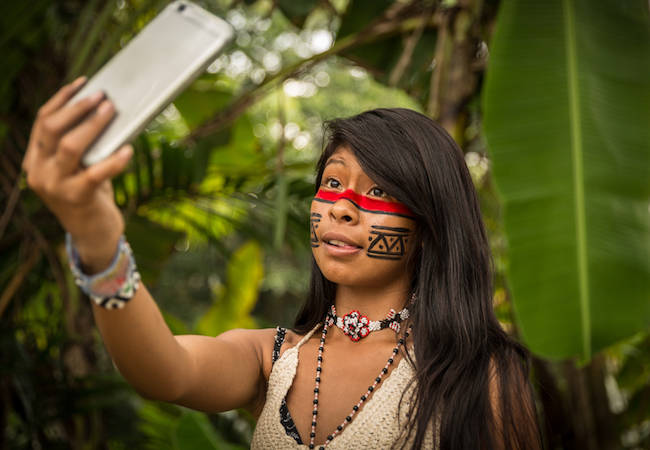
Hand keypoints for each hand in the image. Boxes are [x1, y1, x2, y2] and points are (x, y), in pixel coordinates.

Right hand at [23, 77, 133, 271]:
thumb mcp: (80, 168)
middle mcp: (39, 171)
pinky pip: (96, 173)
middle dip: (78, 108)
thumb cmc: (91, 196)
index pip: (43, 121)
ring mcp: (55, 186)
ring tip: (112, 111)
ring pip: (70, 146)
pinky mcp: (76, 198)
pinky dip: (114, 160)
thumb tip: (107, 111)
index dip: (63, 99)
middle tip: (103, 97)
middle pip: (53, 128)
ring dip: (93, 125)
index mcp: (36, 160)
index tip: (84, 83)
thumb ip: (83, 146)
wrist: (94, 236)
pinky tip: (129, 150)